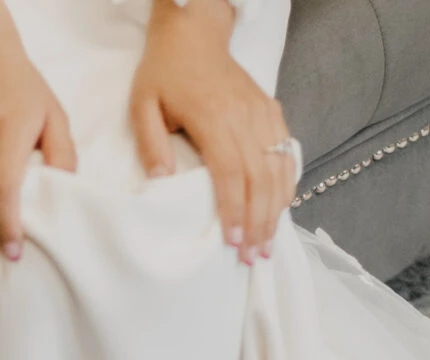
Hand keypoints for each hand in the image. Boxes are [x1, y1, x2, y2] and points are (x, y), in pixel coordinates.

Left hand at [130, 0, 292, 260]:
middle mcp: (244, 116)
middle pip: (260, 179)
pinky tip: (280, 209)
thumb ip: (151, 143)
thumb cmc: (165, 71)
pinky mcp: (272, 111)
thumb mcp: (142, 104)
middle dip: (259, 223)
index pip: (230, 173)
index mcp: (213, 116)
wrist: (194, 33)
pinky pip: (287, 153)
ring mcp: (262, 113)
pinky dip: (287, 184)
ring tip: (267, 243)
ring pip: (279, 169)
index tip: (233, 243)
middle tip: (253, 256)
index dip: (234, 211)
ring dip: (277, 210)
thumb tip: (161, 181)